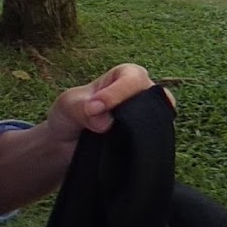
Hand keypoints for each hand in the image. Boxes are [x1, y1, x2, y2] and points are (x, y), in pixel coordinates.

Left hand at [0, 62, 158, 216]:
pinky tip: (127, 151)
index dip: (116, 93)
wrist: (67, 145)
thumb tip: (105, 122)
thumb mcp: (67, 105)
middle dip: (134, 112)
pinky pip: (158, 140)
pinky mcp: (151, 137)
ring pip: (159, 120)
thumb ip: (82, 108)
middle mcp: (143, 93)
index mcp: (125, 75)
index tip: (94, 109)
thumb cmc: (69, 116)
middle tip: (106, 127)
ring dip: (141, 130)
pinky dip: (146, 145)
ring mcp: (149, 116)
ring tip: (116, 140)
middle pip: (154, 96)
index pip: (132, 79)